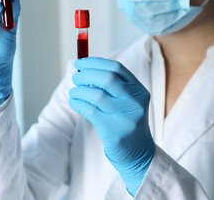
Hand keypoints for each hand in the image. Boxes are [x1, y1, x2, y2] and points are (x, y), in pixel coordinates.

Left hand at [69, 57, 154, 195]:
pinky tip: (74, 102)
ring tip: (73, 92)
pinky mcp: (114, 130)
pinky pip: (90, 110)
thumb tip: (83, 69)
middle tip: (75, 78)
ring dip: (79, 91)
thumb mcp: (127, 100)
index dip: (95, 63)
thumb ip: (110, 85)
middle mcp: (135, 101)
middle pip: (107, 78)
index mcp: (139, 89)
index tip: (80, 63)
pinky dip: (78, 103)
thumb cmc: (125, 120)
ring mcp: (126, 116)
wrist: (137, 151)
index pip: (116, 68)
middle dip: (86, 75)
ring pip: (96, 95)